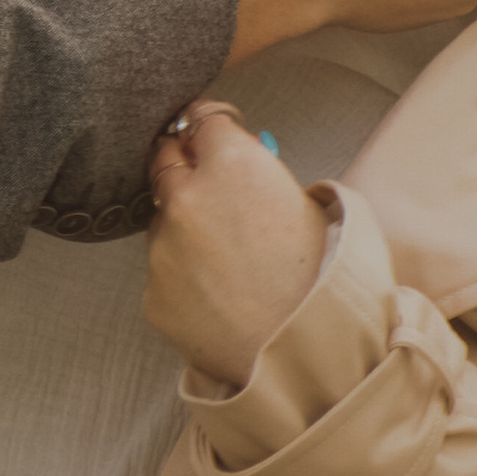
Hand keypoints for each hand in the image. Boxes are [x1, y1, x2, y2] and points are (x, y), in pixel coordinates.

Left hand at [145, 105, 328, 387]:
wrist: (311, 356)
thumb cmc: (323, 280)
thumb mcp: (309, 207)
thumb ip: (261, 174)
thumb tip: (238, 157)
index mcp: (233, 164)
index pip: (202, 119)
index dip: (210, 128)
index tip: (210, 133)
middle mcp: (188, 197)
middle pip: (165, 158)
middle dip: (182, 165)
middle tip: (204, 180)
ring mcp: (164, 248)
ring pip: (162, 221)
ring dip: (183, 227)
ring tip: (229, 261)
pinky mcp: (153, 293)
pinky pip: (164, 273)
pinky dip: (183, 278)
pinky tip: (220, 296)